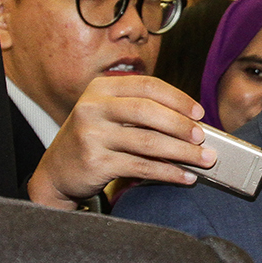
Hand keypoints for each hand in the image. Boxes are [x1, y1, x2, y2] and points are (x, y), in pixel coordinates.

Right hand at [27, 75, 215, 209]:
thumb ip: (141, 110)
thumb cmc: (94, 139)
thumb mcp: (109, 114)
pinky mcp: (95, 161)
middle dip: (182, 126)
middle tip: (203, 138)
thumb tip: (192, 122)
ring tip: (204, 159)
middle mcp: (93, 107)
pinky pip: (142, 166)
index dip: (178, 99)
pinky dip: (169, 172)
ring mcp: (92, 134)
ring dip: (183, 152)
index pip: (147, 86)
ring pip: (148, 141)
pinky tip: (186, 176)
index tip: (199, 114)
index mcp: (101, 88)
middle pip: (148, 111)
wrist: (57, 171)